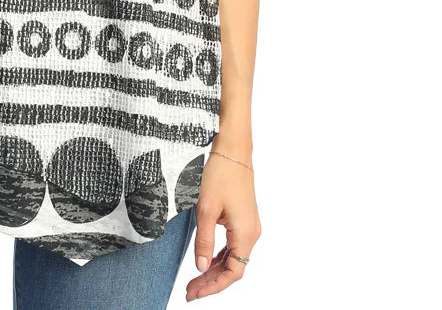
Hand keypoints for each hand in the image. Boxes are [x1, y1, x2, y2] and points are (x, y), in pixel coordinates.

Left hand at [185, 147, 260, 299]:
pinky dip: (218, 255)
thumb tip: (201, 267)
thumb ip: (204, 240)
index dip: (214, 286)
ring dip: (214, 269)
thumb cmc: (220, 174)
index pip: (233, 273)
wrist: (233, 150)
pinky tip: (205, 261)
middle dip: (211, 281)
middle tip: (189, 291)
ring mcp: (248, 226)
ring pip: (232, 257)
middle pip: (233, 267)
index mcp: (246, 234)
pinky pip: (232, 245)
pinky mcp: (243, 219)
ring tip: (194, 280)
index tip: (195, 292)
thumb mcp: (206, 209)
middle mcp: (251, 233)